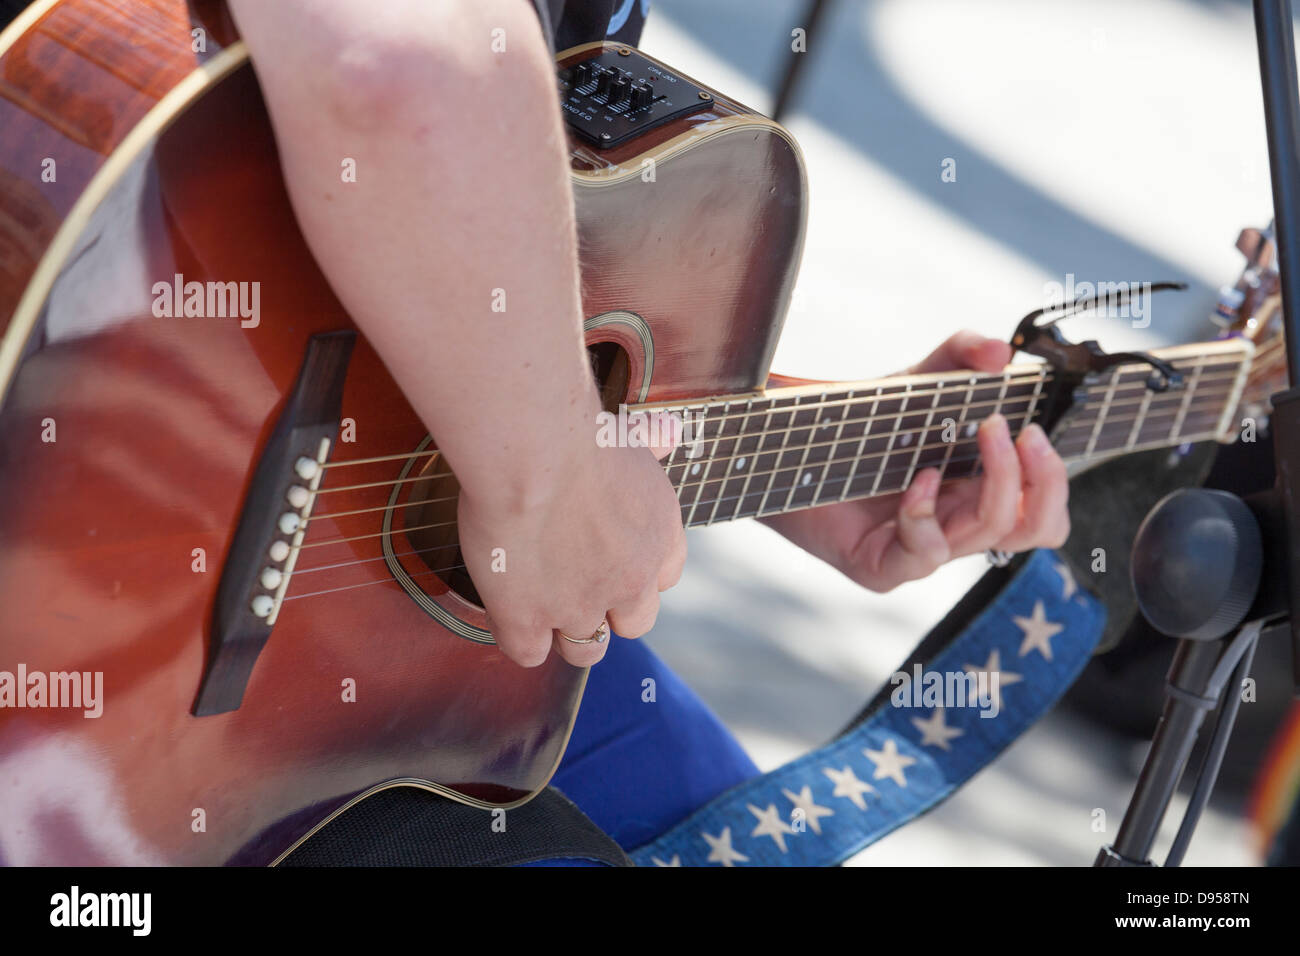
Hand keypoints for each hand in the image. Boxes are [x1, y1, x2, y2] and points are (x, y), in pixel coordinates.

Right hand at [457, 410, 685, 667]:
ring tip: (539, 604)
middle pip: (633, 625)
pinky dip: (517, 636)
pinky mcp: (529, 620)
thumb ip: (649, 443)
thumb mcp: (629, 434)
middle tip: (573, 583)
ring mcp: (580, 607)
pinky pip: (529, 654)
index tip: (609, 556)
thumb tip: (668, 432)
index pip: (663, 579)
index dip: (636, 573)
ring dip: (565, 634)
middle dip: (607, 611)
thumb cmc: (579, 433)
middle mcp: (631, 581)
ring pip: (585, 651)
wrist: (537, 451)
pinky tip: (505, 608)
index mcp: (660, 539)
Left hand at [761, 331, 1069, 591]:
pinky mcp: (883, 567)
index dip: (1053, 478)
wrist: (788, 447)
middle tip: (1019, 433)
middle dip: (1041, 480)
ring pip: (989, 537)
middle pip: (1036, 528)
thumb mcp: (915, 383)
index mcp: (977, 492)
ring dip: (997, 483)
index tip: (1036, 428)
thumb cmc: (857, 425)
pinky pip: (927, 554)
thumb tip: (1000, 353)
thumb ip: (958, 357)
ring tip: (982, 433)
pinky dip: (927, 513)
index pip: (1043, 509)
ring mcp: (923, 550)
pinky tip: (915, 480)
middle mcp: (958, 525)